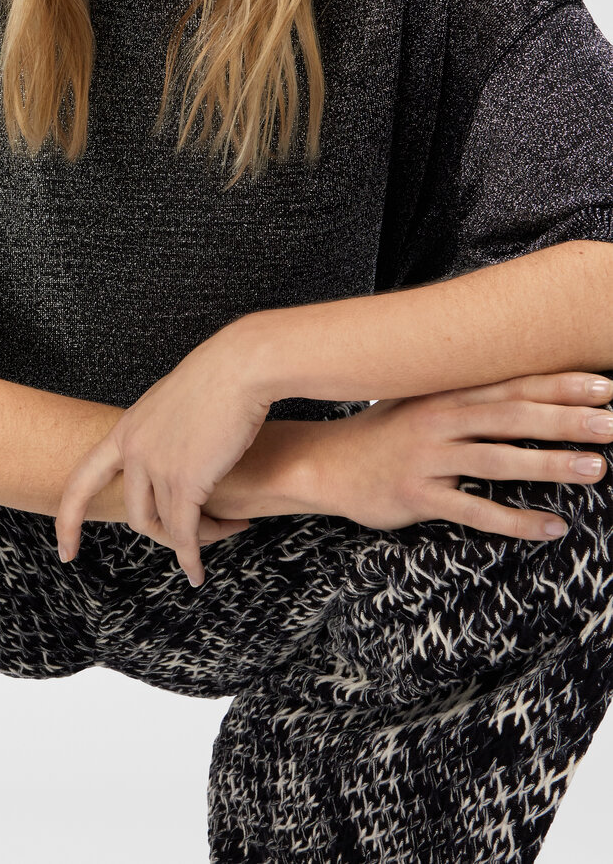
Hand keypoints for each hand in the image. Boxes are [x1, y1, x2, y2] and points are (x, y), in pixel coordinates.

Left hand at [55, 332, 272, 586]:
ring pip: (167, 523)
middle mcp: (133, 450)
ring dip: (195, 537)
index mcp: (125, 431)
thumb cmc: (216, 379)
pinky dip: (190, 556)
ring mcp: (156, 466)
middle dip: (164, 533)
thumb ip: (158, 435)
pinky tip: (197, 572)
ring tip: (224, 530)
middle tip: (193, 538)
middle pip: (135, 513)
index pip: (82, 480)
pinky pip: (185, 531)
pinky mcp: (186, 479)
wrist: (238, 367)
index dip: (69, 518)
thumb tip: (165, 460)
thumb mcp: (169, 405)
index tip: (65, 549)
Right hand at [305, 369, 612, 539]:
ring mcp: (426, 457)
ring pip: (497, 459)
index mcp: (445, 393)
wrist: (326, 464)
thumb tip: (524, 390)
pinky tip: (552, 527)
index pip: (511, 384)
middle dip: (566, 419)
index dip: (558, 384)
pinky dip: (515, 520)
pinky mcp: (415, 495)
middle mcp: (438, 419)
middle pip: (511, 416)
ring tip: (596, 469)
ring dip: (549, 463)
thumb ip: (467, 395)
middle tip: (612, 424)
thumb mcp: (421, 403)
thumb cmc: (384, 435)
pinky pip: (473, 510)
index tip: (604, 386)